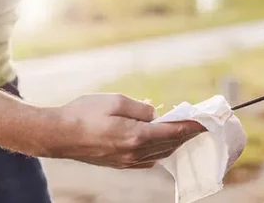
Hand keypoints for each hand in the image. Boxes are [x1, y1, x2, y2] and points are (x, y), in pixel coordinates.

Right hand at [40, 93, 204, 168]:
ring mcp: (126, 161)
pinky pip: (148, 160)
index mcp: (135, 136)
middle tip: (199, 124)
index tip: (206, 121)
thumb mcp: (115, 100)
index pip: (173, 131)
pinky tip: (161, 142)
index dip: (191, 126)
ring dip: (174, 143)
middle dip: (186, 134)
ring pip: (160, 154)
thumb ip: (141, 108)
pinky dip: (159, 151)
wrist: (58, 135)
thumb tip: (156, 114)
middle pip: (169, 144)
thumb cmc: (83, 113)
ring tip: (183, 131)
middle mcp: (134, 153)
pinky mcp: (119, 163)